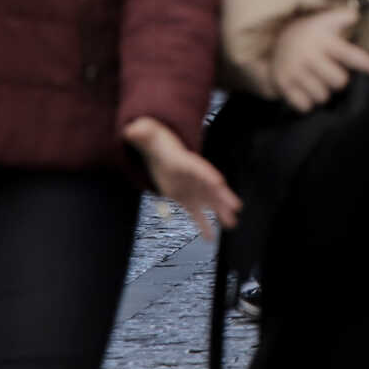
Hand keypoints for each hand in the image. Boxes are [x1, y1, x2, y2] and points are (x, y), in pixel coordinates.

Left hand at [123, 117, 241, 242]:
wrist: (159, 153)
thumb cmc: (157, 143)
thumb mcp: (148, 136)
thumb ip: (142, 133)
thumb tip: (131, 130)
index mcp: (186, 162)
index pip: (199, 167)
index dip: (208, 174)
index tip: (219, 182)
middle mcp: (193, 177)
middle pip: (211, 187)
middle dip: (223, 197)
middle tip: (236, 207)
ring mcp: (191, 188)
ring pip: (208, 203)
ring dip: (220, 213)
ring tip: (231, 225)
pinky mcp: (185, 199)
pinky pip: (196, 214)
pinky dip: (203, 226)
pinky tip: (210, 238)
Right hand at [269, 2, 368, 112]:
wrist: (276, 41)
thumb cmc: (312, 32)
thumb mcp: (330, 20)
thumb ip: (355, 15)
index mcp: (323, 39)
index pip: (349, 54)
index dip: (367, 63)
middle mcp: (308, 54)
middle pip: (339, 81)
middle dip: (339, 79)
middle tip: (330, 70)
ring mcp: (293, 69)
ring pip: (323, 96)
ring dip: (323, 91)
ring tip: (317, 78)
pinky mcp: (282, 84)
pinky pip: (305, 105)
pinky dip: (308, 101)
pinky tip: (304, 87)